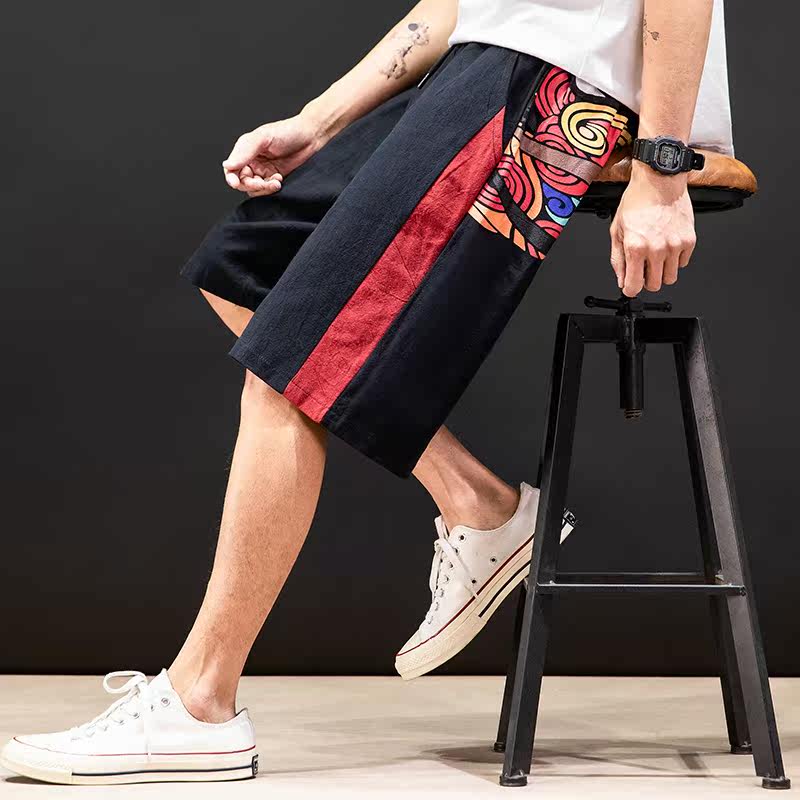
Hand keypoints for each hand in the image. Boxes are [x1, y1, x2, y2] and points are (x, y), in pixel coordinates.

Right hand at [222, 112, 327, 196]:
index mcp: (245, 150)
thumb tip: (228, 165)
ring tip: (275, 181)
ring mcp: (264, 171)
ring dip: (263, 188)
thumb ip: (245, 151)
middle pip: (242, 181)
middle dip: (251, 185)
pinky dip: (271, 188)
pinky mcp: (275, 178)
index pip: (231, 168)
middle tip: (261, 183)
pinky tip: (279, 180)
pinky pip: (267, 190)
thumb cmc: (287, 131)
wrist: (311, 137)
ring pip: (254, 188)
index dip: (231, 177)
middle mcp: (252, 161)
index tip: (235, 182)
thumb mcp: (263, 137)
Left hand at [609, 163, 696, 295]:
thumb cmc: (637, 202)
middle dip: (647, 281)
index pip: (634, 286)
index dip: (630, 289)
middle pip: (655, 286)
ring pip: (670, 278)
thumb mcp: (617, 231)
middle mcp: (657, 249)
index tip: (630, 286)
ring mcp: (675, 245)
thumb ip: (618, 260)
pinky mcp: (689, 240)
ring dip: (662, 271)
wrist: (659, 181)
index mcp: (636, 248)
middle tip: (643, 268)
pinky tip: (667, 245)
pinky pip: (683, 263)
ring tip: (655, 256)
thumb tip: (622, 280)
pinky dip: (675, 260)